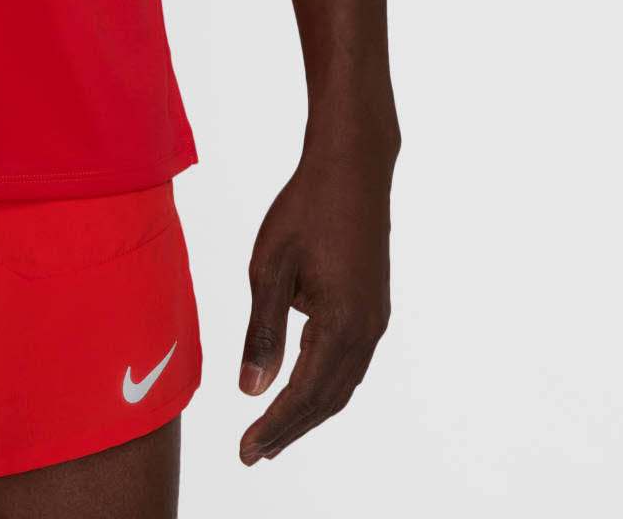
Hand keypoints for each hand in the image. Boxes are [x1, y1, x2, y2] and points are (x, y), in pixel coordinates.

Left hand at [237, 140, 393, 465]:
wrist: (353, 168)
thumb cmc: (305, 209)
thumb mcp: (270, 266)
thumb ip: (263, 331)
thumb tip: (251, 390)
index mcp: (340, 323)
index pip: (303, 394)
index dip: (275, 427)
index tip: (246, 452)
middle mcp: (366, 330)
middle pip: (327, 399)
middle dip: (290, 429)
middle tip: (254, 453)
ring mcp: (375, 319)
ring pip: (342, 384)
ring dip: (309, 412)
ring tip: (274, 432)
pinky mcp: (373, 306)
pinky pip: (351, 363)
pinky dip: (325, 386)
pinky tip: (304, 388)